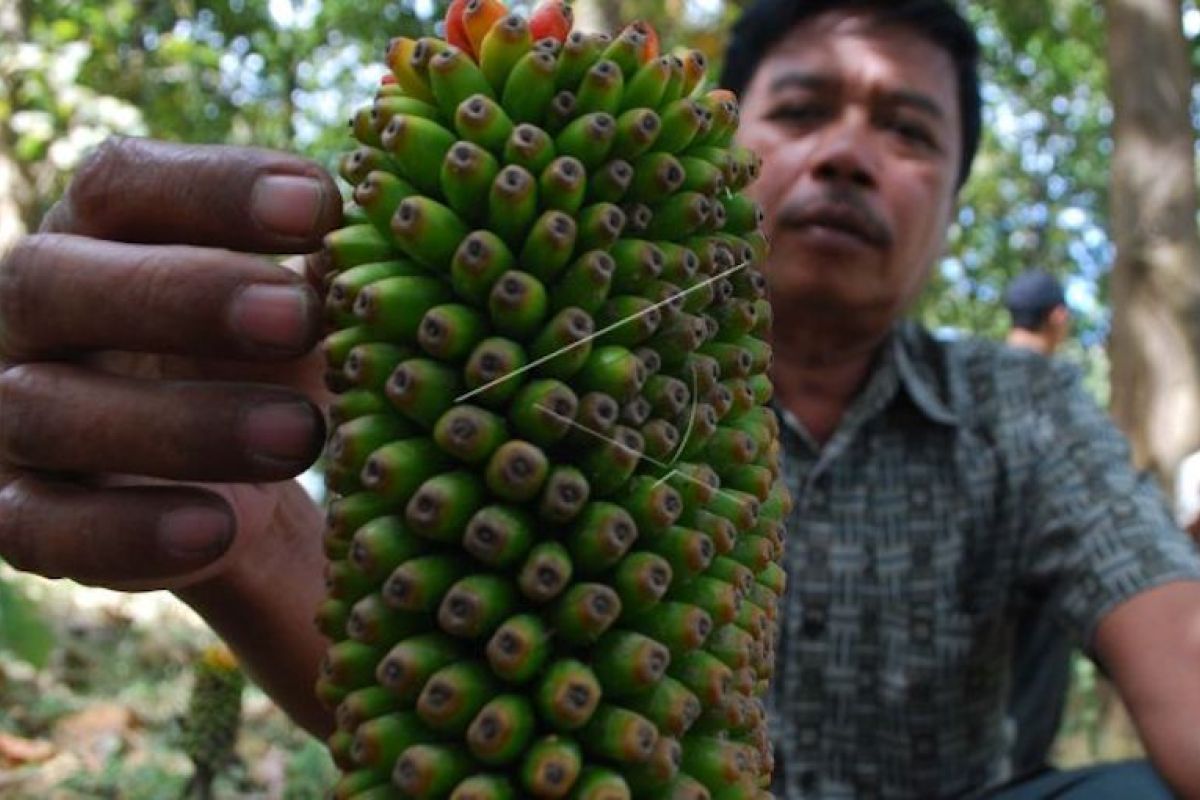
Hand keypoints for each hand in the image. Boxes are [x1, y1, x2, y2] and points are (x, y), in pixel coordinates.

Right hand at [0, 137, 340, 591]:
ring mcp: (11, 416)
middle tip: (298, 317)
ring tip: (300, 437)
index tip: (320, 206)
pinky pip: (43, 530)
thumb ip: (321, 277)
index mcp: (97, 236)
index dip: (214, 188)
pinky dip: (129, 531)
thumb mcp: (298, 316)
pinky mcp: (20, 517)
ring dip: (182, 423)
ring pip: (48, 409)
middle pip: (55, 280)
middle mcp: (33, 315)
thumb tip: (382, 234)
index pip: (123, 184)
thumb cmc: (263, 364)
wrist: (220, 488)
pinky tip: (220, 529)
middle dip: (182, 296)